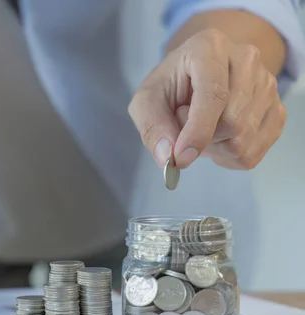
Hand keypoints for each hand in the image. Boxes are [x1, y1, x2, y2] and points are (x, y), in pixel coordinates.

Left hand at [128, 28, 286, 169]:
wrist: (195, 77)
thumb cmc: (171, 86)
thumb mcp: (147, 100)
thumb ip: (152, 127)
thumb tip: (169, 157)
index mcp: (210, 47)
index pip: (214, 94)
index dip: (198, 131)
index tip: (181, 157)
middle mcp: (247, 59)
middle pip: (233, 122)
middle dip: (202, 138)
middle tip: (184, 126)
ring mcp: (267, 84)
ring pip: (243, 140)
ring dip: (214, 148)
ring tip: (202, 128)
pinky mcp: (277, 109)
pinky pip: (253, 153)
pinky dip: (228, 157)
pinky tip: (217, 138)